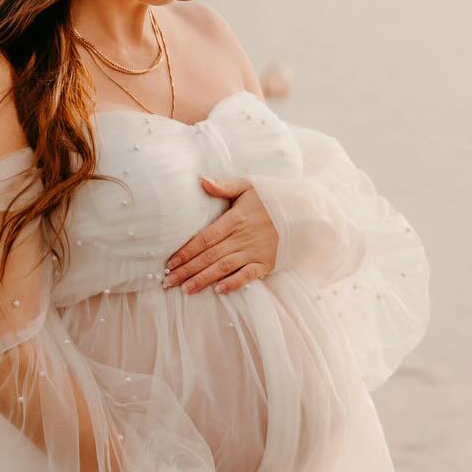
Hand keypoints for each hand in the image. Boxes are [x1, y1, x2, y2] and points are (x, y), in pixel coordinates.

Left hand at [163, 175, 278, 293]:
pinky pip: (248, 276)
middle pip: (209, 256)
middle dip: (188, 269)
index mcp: (235, 219)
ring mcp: (254, 252)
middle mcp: (242, 238)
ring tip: (186, 289)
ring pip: (224, 268)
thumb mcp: (248, 186)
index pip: (204, 238)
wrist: (302, 213)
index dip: (186, 251)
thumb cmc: (271, 200)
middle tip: (169, 281)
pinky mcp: (266, 264)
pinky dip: (234, 284)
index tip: (170, 262)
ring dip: (204, 279)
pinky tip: (219, 290)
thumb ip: (224, 186)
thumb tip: (201, 181)